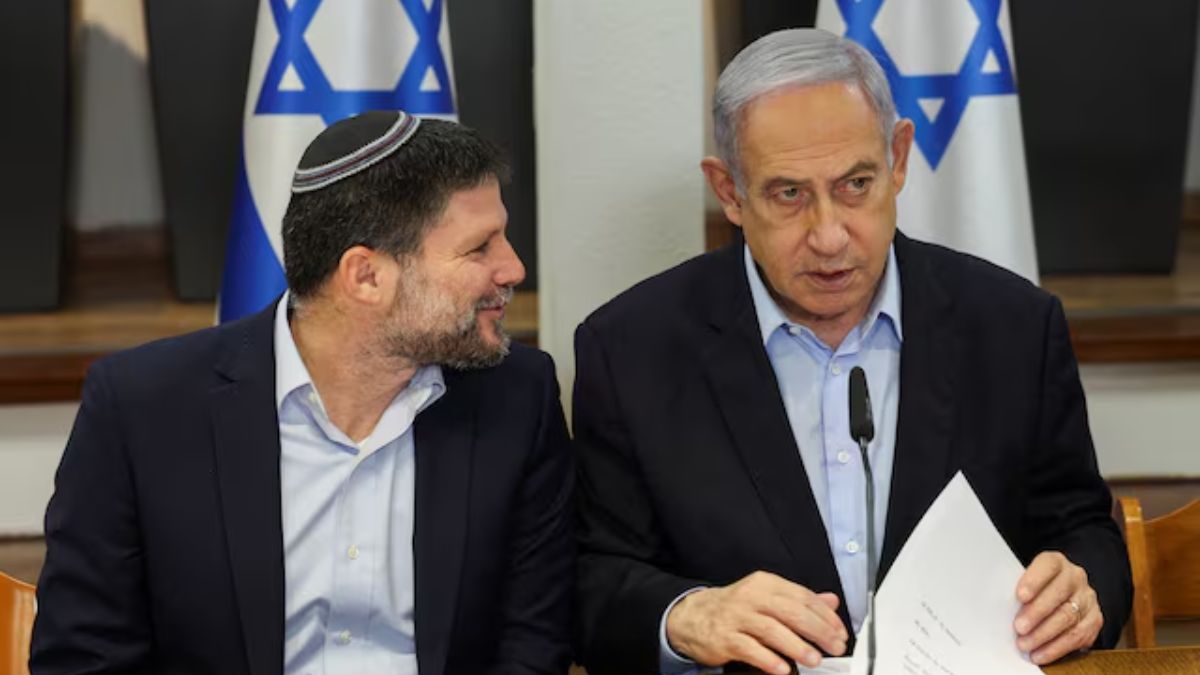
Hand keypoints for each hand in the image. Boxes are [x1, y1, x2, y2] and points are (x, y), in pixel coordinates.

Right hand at [665, 570, 847, 674]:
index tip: (839, 632)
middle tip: (834, 647)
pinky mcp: (724, 638)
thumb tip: (831, 601)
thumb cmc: (735, 608)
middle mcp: (751, 597)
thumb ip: (799, 600)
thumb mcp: (767, 597)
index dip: (825, 616)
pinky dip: (768, 659)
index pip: (802, 597)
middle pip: (791, 612)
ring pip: (771, 630)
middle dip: (817, 631)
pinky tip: (782, 668)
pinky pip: (749, 649)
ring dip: (796, 646)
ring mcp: (736, 617)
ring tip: (813, 659)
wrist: (692, 616)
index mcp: (765, 584)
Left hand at [1013, 551, 1101, 664]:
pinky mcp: (1094, 619)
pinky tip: (1041, 654)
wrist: (1065, 596)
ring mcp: (1087, 598)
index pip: (1048, 566)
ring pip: (1068, 617)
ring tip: (1025, 644)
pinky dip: (1057, 648)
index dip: (1034, 580)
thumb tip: (1000, 608)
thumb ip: (1019, 590)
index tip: (1020, 596)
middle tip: (1019, 628)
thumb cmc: (1036, 589)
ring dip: (1044, 634)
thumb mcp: (1025, 581)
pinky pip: (1078, 636)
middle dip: (1037, 613)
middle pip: (1058, 594)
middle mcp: (1075, 577)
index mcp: (1056, 562)